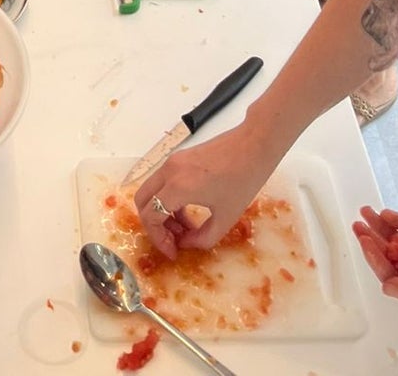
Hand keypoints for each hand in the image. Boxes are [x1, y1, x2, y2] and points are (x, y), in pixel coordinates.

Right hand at [136, 124, 273, 261]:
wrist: (254, 145)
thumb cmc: (243, 180)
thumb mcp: (225, 218)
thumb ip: (202, 238)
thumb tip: (186, 243)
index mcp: (178, 186)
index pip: (150, 215)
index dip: (158, 239)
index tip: (173, 252)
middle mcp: (169, 170)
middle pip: (143, 200)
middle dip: (154, 225)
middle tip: (173, 240)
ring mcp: (173, 161)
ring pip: (153, 191)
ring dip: (163, 212)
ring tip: (186, 229)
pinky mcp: (180, 157)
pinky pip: (164, 182)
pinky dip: (169, 199)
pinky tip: (189, 211)